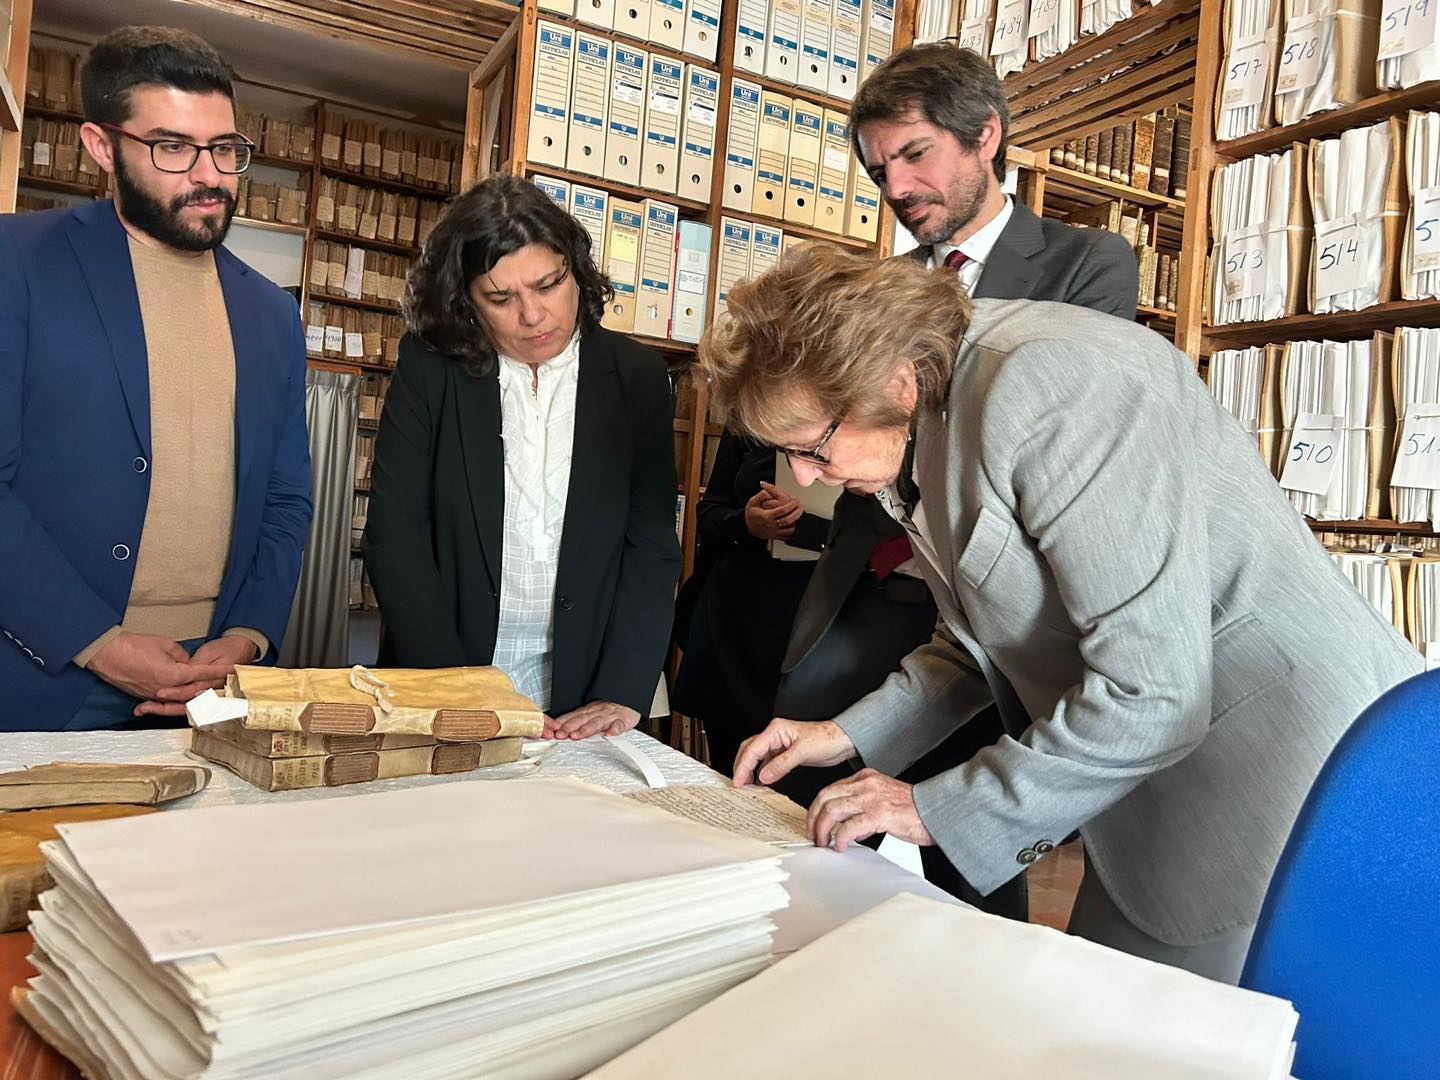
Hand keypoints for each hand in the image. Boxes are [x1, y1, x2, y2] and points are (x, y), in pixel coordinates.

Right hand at [86, 632, 234, 715]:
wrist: (106, 654)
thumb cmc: (134, 646)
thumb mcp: (165, 644)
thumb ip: (182, 655)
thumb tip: (187, 662)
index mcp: (175, 675)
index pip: (204, 674)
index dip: (219, 672)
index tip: (232, 670)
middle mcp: (167, 689)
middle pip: (195, 692)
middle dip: (212, 687)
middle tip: (225, 684)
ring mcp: (155, 695)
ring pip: (181, 700)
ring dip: (196, 697)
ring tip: (211, 694)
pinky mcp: (144, 696)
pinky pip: (165, 702)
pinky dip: (176, 701)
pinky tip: (185, 700)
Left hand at [134, 635, 258, 717]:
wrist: (243, 649)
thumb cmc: (228, 649)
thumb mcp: (210, 652)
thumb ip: (193, 664)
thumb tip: (180, 671)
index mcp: (213, 681)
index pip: (192, 691)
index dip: (175, 693)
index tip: (159, 693)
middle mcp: (210, 691)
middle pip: (185, 705)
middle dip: (164, 707)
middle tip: (146, 706)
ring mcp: (207, 695)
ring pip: (183, 708)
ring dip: (163, 709)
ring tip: (144, 709)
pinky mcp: (202, 695)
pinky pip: (184, 705)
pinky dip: (168, 707)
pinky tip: (152, 707)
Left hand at [546, 700, 640, 739]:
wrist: (628, 702)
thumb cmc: (607, 711)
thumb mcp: (589, 713)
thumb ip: (575, 720)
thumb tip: (556, 729)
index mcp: (587, 711)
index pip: (571, 716)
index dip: (561, 723)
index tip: (551, 730)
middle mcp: (596, 712)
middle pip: (581, 719)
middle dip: (569, 727)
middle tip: (561, 735)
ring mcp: (609, 716)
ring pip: (597, 722)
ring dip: (587, 729)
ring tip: (578, 736)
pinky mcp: (622, 721)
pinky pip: (618, 725)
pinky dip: (614, 729)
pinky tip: (610, 734)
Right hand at [733, 718, 854, 787]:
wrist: (842, 740)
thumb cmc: (827, 739)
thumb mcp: (803, 751)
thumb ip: (781, 764)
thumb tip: (763, 776)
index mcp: (776, 730)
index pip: (752, 749)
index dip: (743, 766)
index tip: (739, 781)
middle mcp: (774, 735)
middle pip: (749, 750)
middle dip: (741, 767)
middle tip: (738, 784)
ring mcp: (779, 744)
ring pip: (756, 756)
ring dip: (749, 770)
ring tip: (746, 785)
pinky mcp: (785, 753)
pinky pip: (766, 762)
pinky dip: (760, 772)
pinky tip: (760, 782)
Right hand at [744, 488, 802, 539]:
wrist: (747, 526)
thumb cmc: (751, 514)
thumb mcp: (753, 501)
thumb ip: (762, 495)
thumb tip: (769, 490)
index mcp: (765, 516)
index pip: (782, 510)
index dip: (791, 505)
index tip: (795, 500)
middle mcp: (770, 525)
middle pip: (788, 520)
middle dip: (797, 513)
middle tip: (800, 506)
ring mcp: (774, 532)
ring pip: (790, 530)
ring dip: (797, 523)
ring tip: (800, 515)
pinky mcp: (776, 536)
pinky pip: (788, 537)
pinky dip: (794, 532)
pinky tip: (797, 525)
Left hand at [808, 768, 934, 851]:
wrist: (937, 812)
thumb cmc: (914, 810)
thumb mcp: (883, 799)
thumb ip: (863, 807)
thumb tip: (846, 828)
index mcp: (866, 778)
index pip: (830, 789)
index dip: (817, 808)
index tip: (814, 822)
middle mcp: (866, 784)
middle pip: (825, 797)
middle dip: (814, 818)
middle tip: (813, 834)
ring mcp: (872, 798)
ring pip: (832, 809)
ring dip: (823, 829)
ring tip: (824, 842)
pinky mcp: (879, 814)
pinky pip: (849, 826)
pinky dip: (840, 838)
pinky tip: (841, 846)